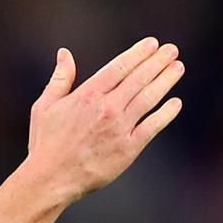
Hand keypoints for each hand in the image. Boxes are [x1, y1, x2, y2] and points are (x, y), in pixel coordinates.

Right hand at [26, 37, 183, 204]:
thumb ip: (60, 78)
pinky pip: (153, 126)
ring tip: (177, 68)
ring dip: (165, 81)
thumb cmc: (46, 142)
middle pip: (138, 78)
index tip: (152, 44)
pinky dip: (166, 113)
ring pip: (149, 98)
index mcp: (88, 95)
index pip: (120, 67)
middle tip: (172, 50)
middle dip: (157, 62)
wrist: (51, 178)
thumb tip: (64, 52)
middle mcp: (107, 108)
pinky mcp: (129, 148)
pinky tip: (176, 103)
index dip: (138, 53)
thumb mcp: (45, 106)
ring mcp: (120, 128)